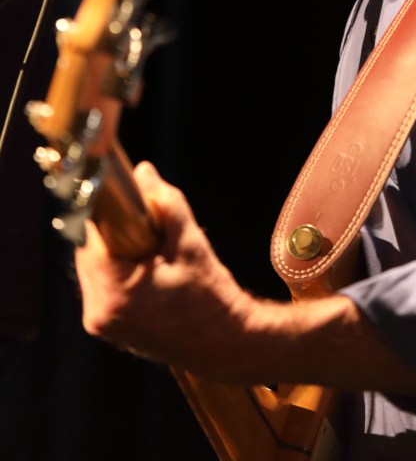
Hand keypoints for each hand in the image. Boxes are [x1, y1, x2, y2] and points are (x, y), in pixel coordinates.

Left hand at [74, 160, 259, 378]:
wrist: (224, 345)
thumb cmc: (211, 297)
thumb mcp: (190, 243)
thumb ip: (164, 203)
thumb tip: (143, 171)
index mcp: (114, 294)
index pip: (92, 236)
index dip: (110, 212)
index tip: (129, 199)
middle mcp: (98, 313)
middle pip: (90, 251)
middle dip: (115, 231)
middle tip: (148, 225)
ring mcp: (100, 323)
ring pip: (95, 267)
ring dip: (118, 250)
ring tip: (152, 250)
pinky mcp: (108, 327)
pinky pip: (103, 284)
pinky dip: (121, 269)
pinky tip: (149, 269)